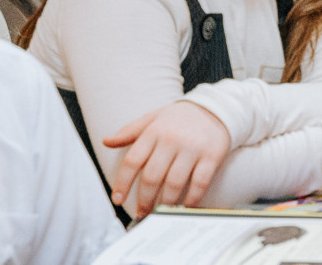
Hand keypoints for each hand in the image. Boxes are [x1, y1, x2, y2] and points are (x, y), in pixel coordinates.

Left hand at [102, 99, 229, 218]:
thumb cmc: (179, 118)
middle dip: (144, 199)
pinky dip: (191, 199)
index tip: (118, 199)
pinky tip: (185, 207)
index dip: (123, 183)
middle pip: (152, 176)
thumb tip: (106, 141)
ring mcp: (193, 148)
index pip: (133, 160)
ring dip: (165, 203)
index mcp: (154, 131)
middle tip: (141, 212)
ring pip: (174, 183)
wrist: (215, 108)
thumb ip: (129, 131)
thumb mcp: (153, 118)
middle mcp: (172, 139)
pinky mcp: (212, 156)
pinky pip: (200, 183)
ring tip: (159, 212)